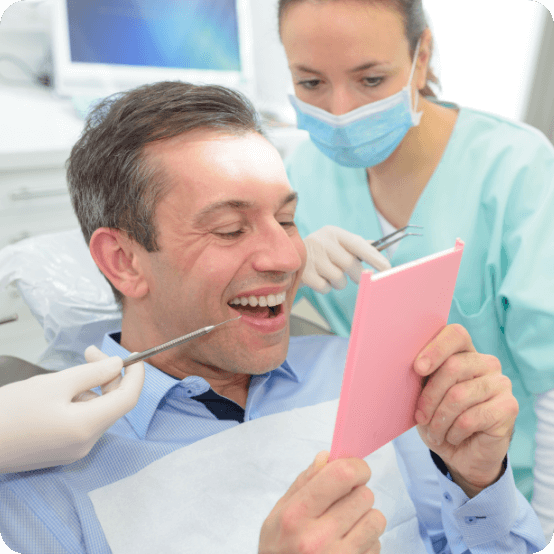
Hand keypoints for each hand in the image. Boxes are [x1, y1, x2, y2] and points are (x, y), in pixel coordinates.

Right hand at [0, 346, 143, 472]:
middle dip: (108, 376)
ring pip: (98, 411)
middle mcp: (86, 444)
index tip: (135, 355)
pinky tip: (60, 392)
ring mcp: (74, 451)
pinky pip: (83, 422)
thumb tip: (118, 365)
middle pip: (113, 404)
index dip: (136, 375)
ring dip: (92, 388)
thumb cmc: (10, 411)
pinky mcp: (61, 452)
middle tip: (90, 352)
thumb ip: (92, 373)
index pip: (129, 399)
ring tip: (66, 375)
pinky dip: (81, 402)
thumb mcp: (54, 384)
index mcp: (88, 427)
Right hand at [259, 451, 385, 553]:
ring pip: (376, 519)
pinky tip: (348, 545)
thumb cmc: (278, 548)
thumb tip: (327, 457)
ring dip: (365, 517)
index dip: (356, 466)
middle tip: (343, 503)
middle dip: (357, 494)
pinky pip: (377, 544)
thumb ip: (303, 483)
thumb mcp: (278, 513)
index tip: (355, 470)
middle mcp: (318, 538)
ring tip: (347, 525)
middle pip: (364, 495)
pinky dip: (367, 541)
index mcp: (296, 514)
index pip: (342, 475)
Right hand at [302, 226, 390, 293]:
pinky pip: (325, 287)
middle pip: (350, 264)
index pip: (358, 243)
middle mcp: (322, 241)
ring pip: (339, 279)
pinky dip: (325, 287)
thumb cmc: (319, 251)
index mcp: (333, 232)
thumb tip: (379, 247)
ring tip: (329, 275)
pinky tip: (318, 279)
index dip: (374, 256)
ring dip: (339, 282)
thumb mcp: (335, 242)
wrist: (286, 255)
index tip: (387, 267)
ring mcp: (311, 257)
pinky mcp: (303, 273)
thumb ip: (356, 245)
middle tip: (355, 277)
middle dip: (357, 275)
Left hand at [413, 325, 517, 496]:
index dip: (435, 349)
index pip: (455, 335)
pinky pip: (471, 418)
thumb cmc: (438, 417)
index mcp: (464, 352)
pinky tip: (453, 437)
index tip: (418, 368)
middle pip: (452, 367)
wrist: (461, 453)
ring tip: (435, 432)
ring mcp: (501, 383)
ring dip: (439, 420)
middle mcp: (486, 362)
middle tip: (420, 417)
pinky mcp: (509, 407)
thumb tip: (404, 362)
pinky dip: (454, 432)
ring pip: (459, 395)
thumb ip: (420, 375)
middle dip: (429, 396)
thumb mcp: (423, 394)